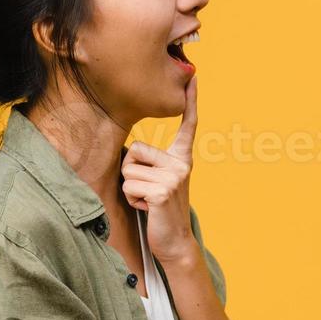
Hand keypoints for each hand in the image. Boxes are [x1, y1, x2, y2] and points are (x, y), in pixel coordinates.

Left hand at [122, 75, 199, 265]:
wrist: (175, 242)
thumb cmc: (161, 210)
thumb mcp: (162, 181)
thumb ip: (153, 163)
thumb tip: (129, 151)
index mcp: (182, 158)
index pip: (188, 125)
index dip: (191, 101)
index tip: (192, 77)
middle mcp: (181, 164)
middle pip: (135, 150)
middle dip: (130, 172)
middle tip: (147, 190)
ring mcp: (173, 177)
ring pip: (128, 170)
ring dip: (130, 189)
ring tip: (147, 201)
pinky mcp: (161, 192)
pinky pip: (129, 186)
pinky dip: (132, 201)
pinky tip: (147, 209)